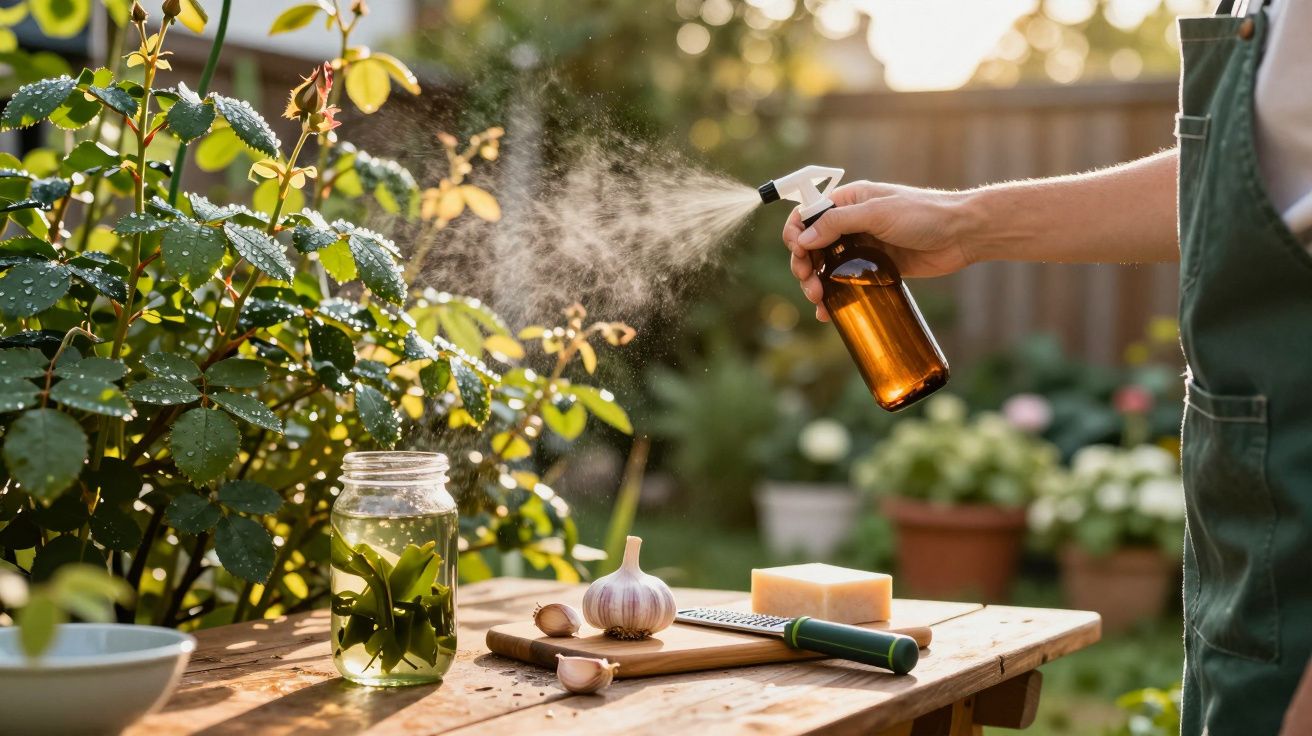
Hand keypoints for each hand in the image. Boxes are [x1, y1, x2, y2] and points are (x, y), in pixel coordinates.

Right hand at [781, 181, 973, 321]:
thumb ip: (838, 223)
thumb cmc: (924, 214)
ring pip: (826, 267)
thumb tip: (803, 239)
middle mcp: (852, 223)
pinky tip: (829, 312)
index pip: (808, 215)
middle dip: (804, 265)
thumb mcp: (877, 213)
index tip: (798, 253)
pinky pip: (846, 283)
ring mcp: (863, 247)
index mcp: (849, 201)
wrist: (963, 234)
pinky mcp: (876, 268)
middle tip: (810, 284)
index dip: (796, 233)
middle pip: (812, 245)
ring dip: (816, 284)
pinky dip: (834, 297)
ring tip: (819, 301)